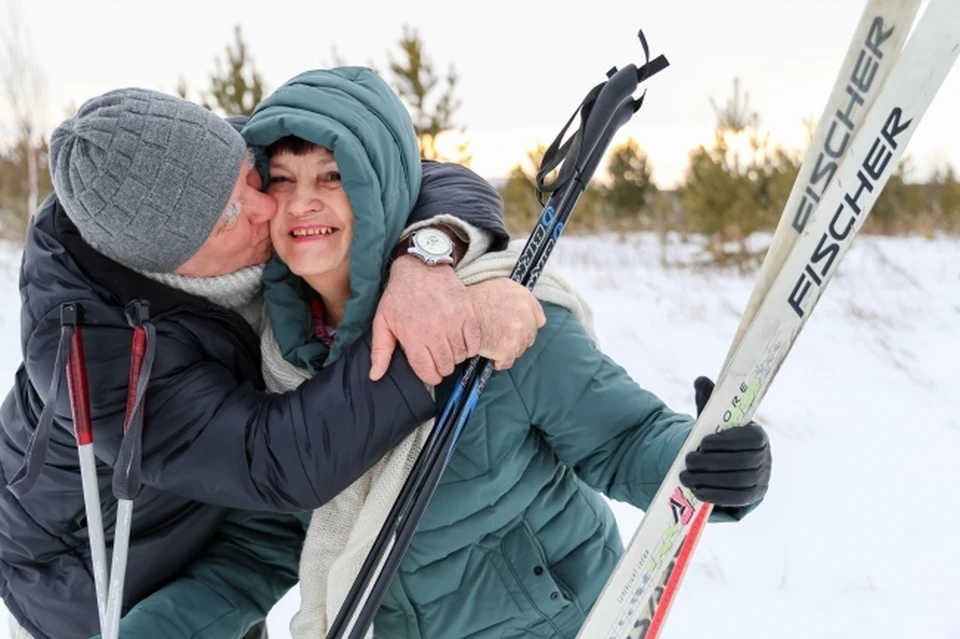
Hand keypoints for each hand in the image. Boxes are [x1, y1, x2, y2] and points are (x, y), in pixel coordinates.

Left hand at [370, 256, 480, 384]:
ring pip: (460, 356)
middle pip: (446, 365)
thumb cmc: (399, 295)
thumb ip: (380, 351)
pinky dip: (470, 348)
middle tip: (438, 359)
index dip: (430, 377)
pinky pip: (474, 342)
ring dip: (455, 357)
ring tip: (448, 349)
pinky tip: (461, 343)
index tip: (430, 373)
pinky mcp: (466, 313)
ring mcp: (453, 322)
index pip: (427, 371)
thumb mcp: (382, 321)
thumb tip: (375, 376)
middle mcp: (434, 331)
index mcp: (413, 336)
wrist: (420, 266)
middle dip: (442, 368)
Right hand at [467, 278, 545, 370]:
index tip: (518, 329)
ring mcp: (517, 330)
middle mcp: (524, 312)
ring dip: (508, 350)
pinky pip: (508, 361)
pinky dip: (500, 362)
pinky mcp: (507, 346)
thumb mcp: (500, 287)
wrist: (456, 313)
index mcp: (524, 296)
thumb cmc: (474, 301)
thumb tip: (526, 313)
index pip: (538, 319)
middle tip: (501, 338)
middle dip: (517, 339)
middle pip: (530, 336)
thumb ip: (517, 298)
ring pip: (520, 349)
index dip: (527, 326)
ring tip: (493, 345)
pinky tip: (492, 356)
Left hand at [678, 376, 772, 507]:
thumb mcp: (714, 419)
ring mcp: (761, 479)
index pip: (752, 439)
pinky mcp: (753, 498)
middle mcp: (766, 458)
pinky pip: (737, 499)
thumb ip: (709, 400)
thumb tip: (701, 380)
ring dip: (710, 480)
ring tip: (685, 476)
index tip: (703, 442)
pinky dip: (716, 495)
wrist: (726, 465)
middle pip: (743, 462)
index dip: (728, 441)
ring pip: (739, 482)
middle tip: (688, 460)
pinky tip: (697, 491)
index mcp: (759, 436)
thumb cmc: (719, 438)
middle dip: (713, 462)